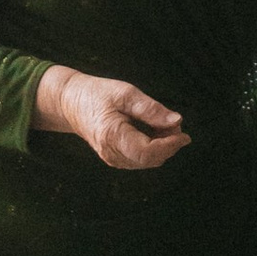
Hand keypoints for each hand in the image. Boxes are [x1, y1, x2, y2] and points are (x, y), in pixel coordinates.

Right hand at [35, 66, 189, 169]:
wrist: (72, 103)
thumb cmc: (98, 94)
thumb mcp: (126, 93)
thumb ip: (151, 109)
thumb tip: (176, 121)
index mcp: (112, 136)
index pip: (147, 152)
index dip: (169, 145)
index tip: (184, 134)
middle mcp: (111, 153)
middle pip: (150, 159)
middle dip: (168, 144)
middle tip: (174, 123)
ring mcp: (112, 158)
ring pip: (147, 161)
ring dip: (162, 146)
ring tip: (163, 123)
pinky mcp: (115, 157)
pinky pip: (140, 159)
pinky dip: (153, 147)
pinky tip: (153, 130)